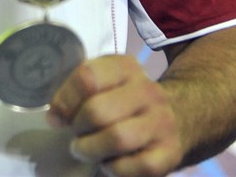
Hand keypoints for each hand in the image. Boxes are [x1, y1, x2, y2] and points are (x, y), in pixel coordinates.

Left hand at [46, 55, 183, 176]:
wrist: (181, 115)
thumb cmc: (127, 100)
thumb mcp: (106, 82)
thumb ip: (77, 91)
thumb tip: (54, 116)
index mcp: (126, 67)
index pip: (87, 77)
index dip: (65, 100)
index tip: (57, 116)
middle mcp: (147, 91)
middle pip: (98, 111)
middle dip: (78, 127)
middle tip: (76, 134)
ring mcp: (162, 122)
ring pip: (117, 138)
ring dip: (91, 149)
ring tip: (84, 150)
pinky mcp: (170, 152)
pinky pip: (135, 166)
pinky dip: (114, 168)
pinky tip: (109, 162)